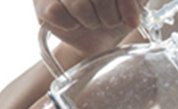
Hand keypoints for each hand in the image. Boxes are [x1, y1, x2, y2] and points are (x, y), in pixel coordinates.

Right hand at [34, 0, 148, 55]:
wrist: (98, 38)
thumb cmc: (116, 13)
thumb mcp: (134, 2)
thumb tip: (136, 2)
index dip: (125, 4)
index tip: (133, 22)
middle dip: (110, 16)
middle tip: (110, 21)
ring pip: (79, 6)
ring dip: (92, 21)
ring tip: (93, 22)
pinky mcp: (41, 3)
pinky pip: (58, 14)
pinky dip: (72, 26)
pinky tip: (75, 23)